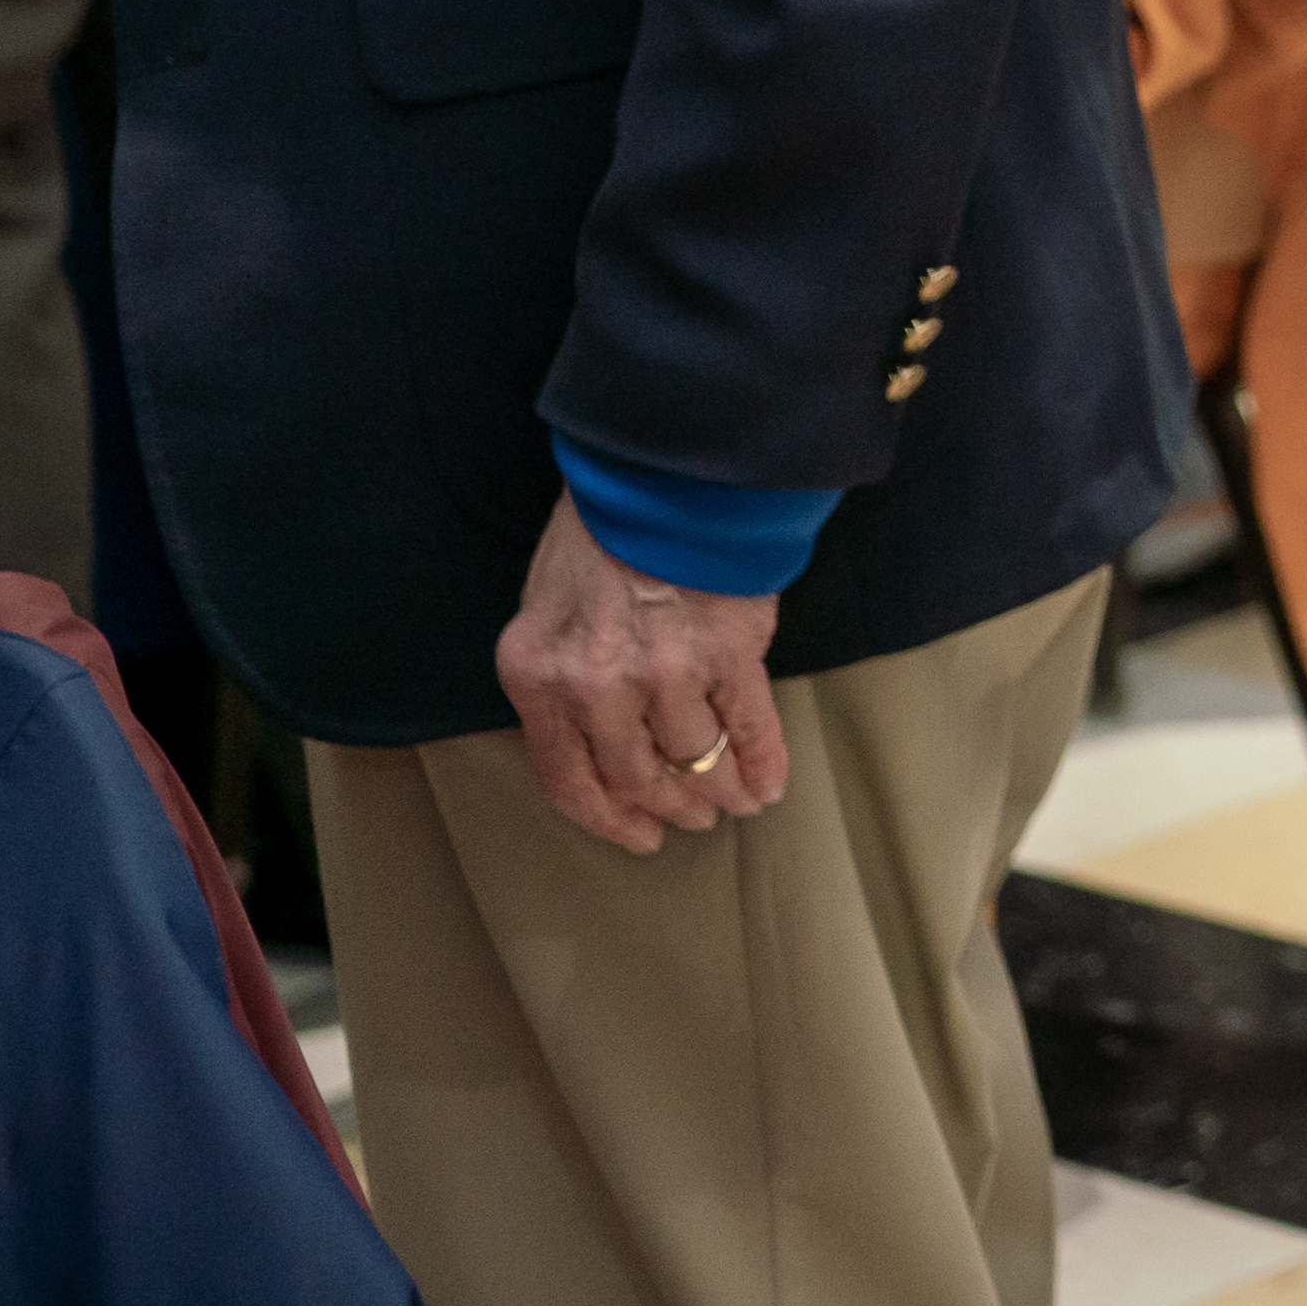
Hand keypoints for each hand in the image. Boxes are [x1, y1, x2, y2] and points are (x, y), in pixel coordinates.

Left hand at [495, 500, 786, 857]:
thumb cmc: (599, 531)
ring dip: (718, 790)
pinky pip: (747, 725)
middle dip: (668, 806)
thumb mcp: (546, 606)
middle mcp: (595, 687)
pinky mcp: (729, 650)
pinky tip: (769, 785)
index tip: (638, 837)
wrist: (663, 469)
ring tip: (734, 802)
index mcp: (537, 676)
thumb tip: (598, 736)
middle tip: (692, 819)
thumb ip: (560, 675)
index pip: (565, 778)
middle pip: (634, 776)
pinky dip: (762, 762)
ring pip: (692, 758)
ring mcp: (665, 671)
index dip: (606, 817)